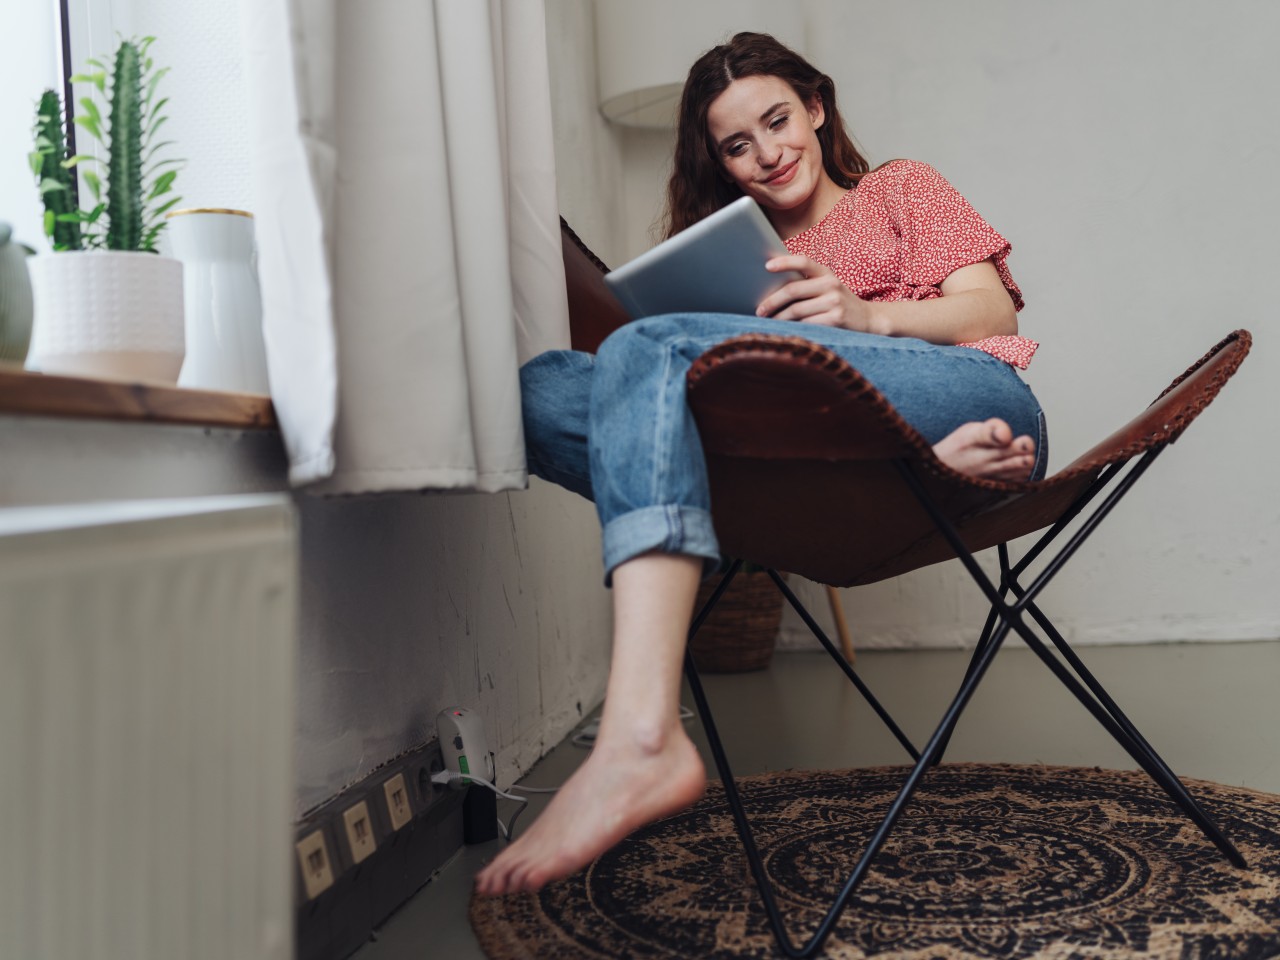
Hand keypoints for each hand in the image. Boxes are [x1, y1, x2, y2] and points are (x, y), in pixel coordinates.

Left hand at [756, 255, 878, 331]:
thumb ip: (806, 283)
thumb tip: (771, 285)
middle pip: (793, 290)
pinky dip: (792, 328)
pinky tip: (784, 330)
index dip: (784, 262)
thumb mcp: (827, 286)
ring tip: (768, 321)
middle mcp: (831, 284)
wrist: (867, 319)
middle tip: (759, 310)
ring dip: (778, 318)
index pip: (804, 261)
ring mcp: (835, 302)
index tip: (766, 266)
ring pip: (796, 310)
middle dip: (772, 301)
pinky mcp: (836, 320)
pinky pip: (806, 324)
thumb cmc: (838, 302)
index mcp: (826, 272)